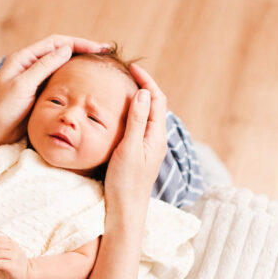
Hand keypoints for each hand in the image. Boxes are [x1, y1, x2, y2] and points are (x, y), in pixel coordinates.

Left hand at [0, 35, 108, 143]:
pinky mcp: (37, 94)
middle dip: (82, 51)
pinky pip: (58, 83)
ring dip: (78, 65)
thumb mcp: (23, 86)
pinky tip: (84, 85)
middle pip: (60, 52)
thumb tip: (66, 49)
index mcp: (23, 59)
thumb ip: (43, 67)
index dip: (79, 42)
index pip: (55, 43)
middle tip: (105, 55)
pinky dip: (72, 81)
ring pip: (60, 67)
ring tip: (99, 67)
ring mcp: (33, 80)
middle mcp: (29, 66)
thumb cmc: (2, 110)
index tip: (99, 48)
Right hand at [104, 64, 167, 215]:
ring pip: (147, 116)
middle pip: (155, 105)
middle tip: (126, 75)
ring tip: (123, 89)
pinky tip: (120, 115)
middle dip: (143, 87)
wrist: (125, 210)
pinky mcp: (140, 155)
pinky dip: (132, 114)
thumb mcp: (129, 148)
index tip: (131, 68)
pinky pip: (140, 127)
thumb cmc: (125, 182)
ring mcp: (148, 148)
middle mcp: (155, 140)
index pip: (157, 99)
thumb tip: (144, 93)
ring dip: (138, 100)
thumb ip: (137, 121)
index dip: (146, 81)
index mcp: (156, 136)